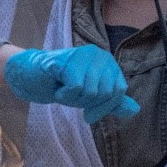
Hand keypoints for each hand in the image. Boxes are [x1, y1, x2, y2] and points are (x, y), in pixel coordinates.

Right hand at [4, 45, 139, 122]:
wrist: (31, 77)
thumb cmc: (62, 84)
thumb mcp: (90, 96)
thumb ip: (111, 102)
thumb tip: (135, 110)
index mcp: (108, 62)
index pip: (118, 91)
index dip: (104, 107)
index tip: (88, 111)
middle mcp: (99, 54)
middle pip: (105, 93)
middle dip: (85, 102)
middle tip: (70, 93)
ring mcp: (83, 55)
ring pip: (91, 92)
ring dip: (73, 98)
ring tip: (63, 88)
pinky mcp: (68, 60)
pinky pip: (76, 87)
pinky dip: (64, 94)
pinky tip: (57, 85)